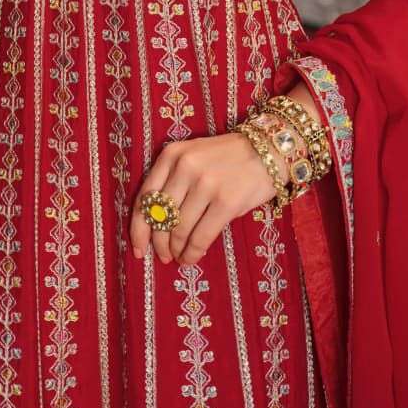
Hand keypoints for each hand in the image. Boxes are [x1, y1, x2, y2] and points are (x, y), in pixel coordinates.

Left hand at [129, 130, 287, 266]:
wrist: (269, 150)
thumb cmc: (228, 157)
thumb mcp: (194, 156)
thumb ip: (173, 180)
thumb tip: (156, 223)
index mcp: (172, 154)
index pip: (145, 197)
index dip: (138, 227)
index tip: (138, 247)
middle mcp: (185, 167)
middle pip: (160, 216)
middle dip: (157, 243)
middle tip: (162, 256)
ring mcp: (206, 184)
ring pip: (179, 229)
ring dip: (176, 250)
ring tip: (179, 257)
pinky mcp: (226, 202)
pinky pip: (201, 236)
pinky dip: (193, 252)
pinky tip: (192, 258)